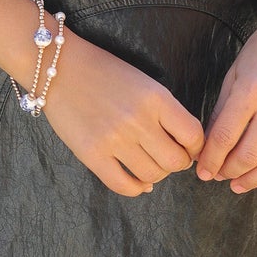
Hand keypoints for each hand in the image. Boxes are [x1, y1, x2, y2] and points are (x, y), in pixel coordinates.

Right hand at [40, 29, 206, 198]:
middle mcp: (139, 120)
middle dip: (177, 163)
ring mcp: (115, 139)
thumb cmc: (106, 73)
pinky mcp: (92, 154)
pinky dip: (136, 189)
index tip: (188, 148)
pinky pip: (123, 185)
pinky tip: (137, 182)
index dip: (195, 147)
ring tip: (149, 165)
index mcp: (156, 98)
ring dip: (156, 175)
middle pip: (175, 161)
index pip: (193, 135)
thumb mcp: (144, 83)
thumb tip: (183, 148)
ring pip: (152, 176)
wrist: (60, 67)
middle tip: (168, 158)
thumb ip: (165, 111)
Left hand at [194, 23, 256, 192]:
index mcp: (251, 89)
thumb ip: (223, 110)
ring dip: (254, 180)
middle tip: (218, 176)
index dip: (210, 160)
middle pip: (249, 155)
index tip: (201, 170)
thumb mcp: (235, 73)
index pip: (224, 137)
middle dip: (228, 172)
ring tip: (239, 184)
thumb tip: (210, 147)